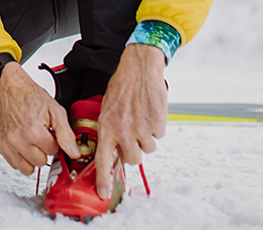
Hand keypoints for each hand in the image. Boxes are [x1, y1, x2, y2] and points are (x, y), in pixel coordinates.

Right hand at [0, 62, 77, 174]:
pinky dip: (21, 157)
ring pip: (27, 168)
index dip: (54, 142)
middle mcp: (19, 139)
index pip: (53, 152)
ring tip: (33, 142)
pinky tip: (24, 144)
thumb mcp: (56, 111)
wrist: (11, 89)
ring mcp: (8, 144)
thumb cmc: (31, 97)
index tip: (50, 133)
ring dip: (32, 158)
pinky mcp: (1, 145)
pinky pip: (14, 164)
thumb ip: (66, 134)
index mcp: (34, 131)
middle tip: (41, 136)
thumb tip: (74, 153)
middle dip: (44, 151)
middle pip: (41, 162)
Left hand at [94, 44, 166, 199]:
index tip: (103, 194)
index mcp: (106, 127)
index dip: (104, 180)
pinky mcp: (157, 123)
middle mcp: (123, 130)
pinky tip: (150, 112)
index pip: (103, 160)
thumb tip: (115, 154)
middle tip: (134, 136)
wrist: (139, 67)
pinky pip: (159, 136)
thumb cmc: (122, 87)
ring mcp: (141, 127)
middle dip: (135, 151)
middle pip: (133, 159)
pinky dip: (156, 127)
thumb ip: (110, 132)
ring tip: (142, 119)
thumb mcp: (107, 110)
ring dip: (147, 138)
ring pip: (148, 149)